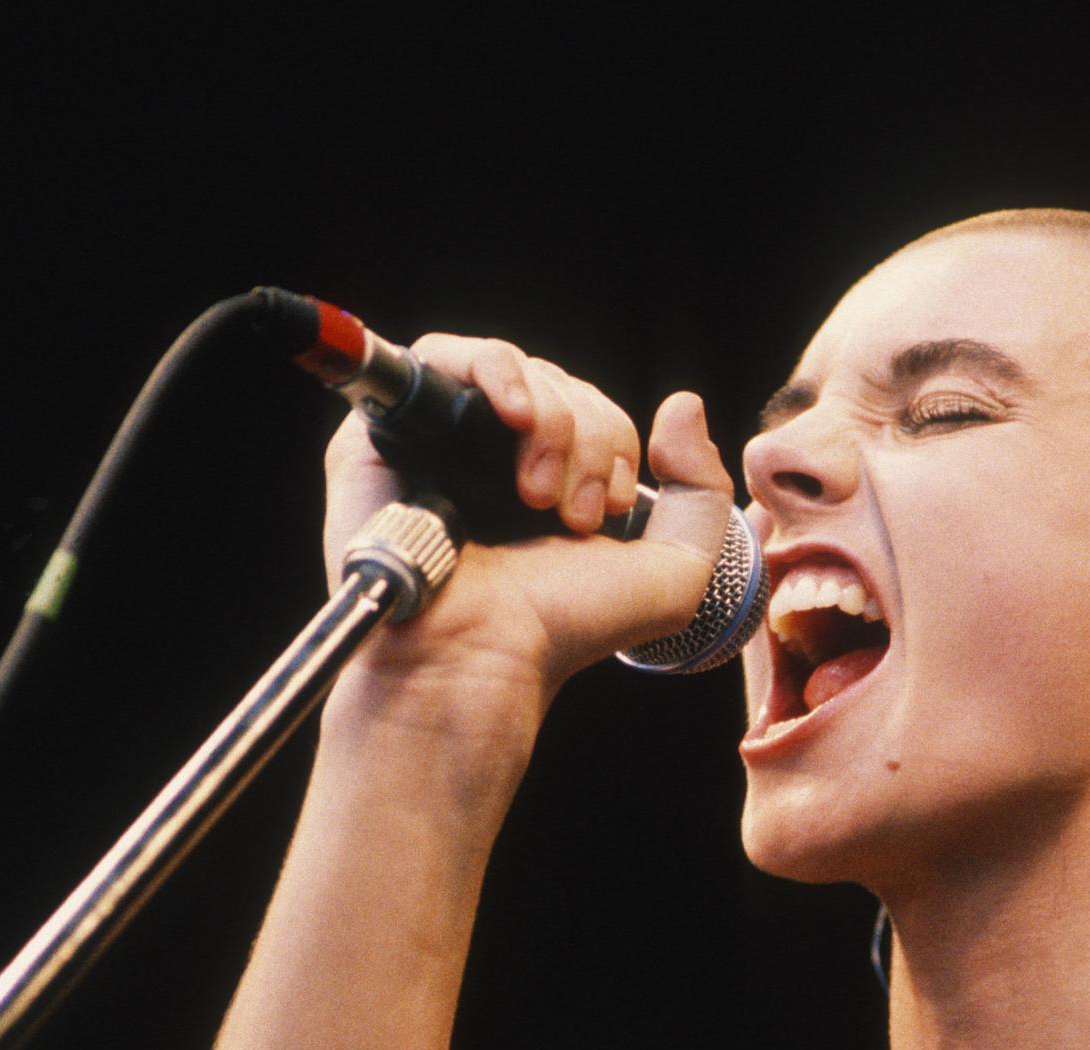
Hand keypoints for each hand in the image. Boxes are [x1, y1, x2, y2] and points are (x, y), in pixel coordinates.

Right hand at [319, 335, 737, 731]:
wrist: (483, 653)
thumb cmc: (564, 626)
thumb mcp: (674, 569)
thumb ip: (702, 490)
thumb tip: (684, 402)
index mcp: (553, 477)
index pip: (596, 411)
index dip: (616, 446)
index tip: (609, 512)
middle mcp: (495, 453)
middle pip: (563, 388)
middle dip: (589, 441)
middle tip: (571, 517)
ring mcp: (441, 438)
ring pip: (515, 370)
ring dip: (551, 422)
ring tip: (537, 494)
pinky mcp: (386, 431)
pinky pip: (442, 356)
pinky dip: (494, 371)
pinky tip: (516, 416)